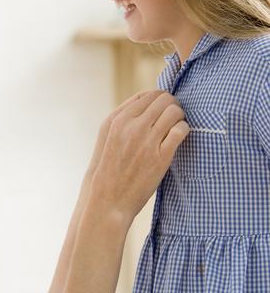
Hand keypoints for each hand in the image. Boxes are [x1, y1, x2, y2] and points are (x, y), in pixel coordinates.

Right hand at [88, 91, 188, 224]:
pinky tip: (178, 139)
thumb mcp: (107, 136)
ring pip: (174, 111)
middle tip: (173, 118)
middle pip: (163, 99)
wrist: (108, 198)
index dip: (160, 99)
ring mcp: (146, 140)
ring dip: (179, 117)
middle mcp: (131, 126)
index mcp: (117, 119)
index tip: (162, 110)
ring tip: (176, 128)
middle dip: (172, 106)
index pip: (147, 94)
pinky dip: (184, 130)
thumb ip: (124, 117)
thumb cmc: (109, 167)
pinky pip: (181, 130)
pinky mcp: (161, 156)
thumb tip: (147, 102)